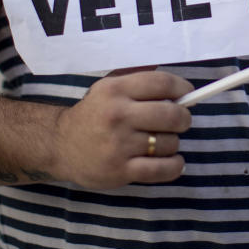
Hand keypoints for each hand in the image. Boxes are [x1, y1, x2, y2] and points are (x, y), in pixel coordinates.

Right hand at [52, 69, 193, 188]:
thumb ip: (137, 78)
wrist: (60, 145)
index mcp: (116, 90)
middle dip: (183, 118)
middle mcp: (118, 115)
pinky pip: (162, 169)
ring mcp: (119, 145)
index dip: (182, 89)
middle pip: (171, 114)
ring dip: (173, 143)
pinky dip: (175, 166)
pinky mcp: (121, 171)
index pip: (162, 83)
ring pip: (168, 142)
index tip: (188, 95)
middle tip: (180, 121)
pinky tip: (174, 161)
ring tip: (162, 142)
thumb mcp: (108, 87)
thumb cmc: (93, 114)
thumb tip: (174, 80)